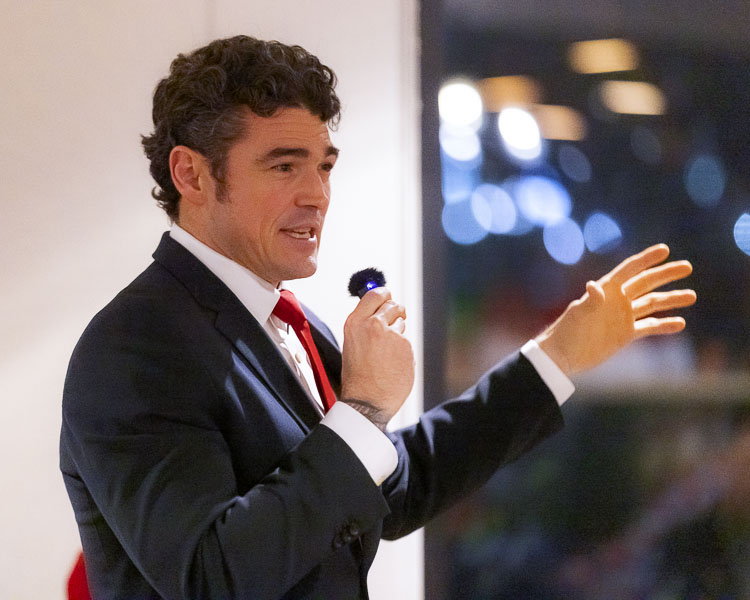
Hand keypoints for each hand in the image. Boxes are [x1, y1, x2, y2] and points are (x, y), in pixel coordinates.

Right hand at [341, 287, 414, 430]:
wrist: (367, 400)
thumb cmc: (357, 375)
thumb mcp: (353, 343)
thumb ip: (365, 323)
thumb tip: (381, 307)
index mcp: (355, 322)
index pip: (374, 294)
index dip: (384, 293)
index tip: (387, 295)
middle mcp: (373, 324)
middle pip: (392, 304)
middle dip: (395, 311)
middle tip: (394, 321)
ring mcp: (392, 335)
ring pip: (401, 324)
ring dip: (398, 334)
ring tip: (386, 355)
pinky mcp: (406, 346)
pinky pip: (407, 343)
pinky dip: (403, 351)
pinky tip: (393, 364)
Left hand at [535, 244, 696, 375]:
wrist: (562, 356)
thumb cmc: (566, 332)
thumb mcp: (579, 315)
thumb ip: (591, 301)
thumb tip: (593, 285)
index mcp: (606, 290)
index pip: (629, 270)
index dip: (646, 259)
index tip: (665, 249)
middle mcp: (617, 300)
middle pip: (646, 283)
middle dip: (666, 274)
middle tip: (687, 267)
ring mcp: (622, 317)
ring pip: (652, 304)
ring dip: (671, 299)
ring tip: (692, 296)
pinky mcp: (625, 334)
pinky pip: (649, 326)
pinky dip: (664, 325)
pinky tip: (680, 323)